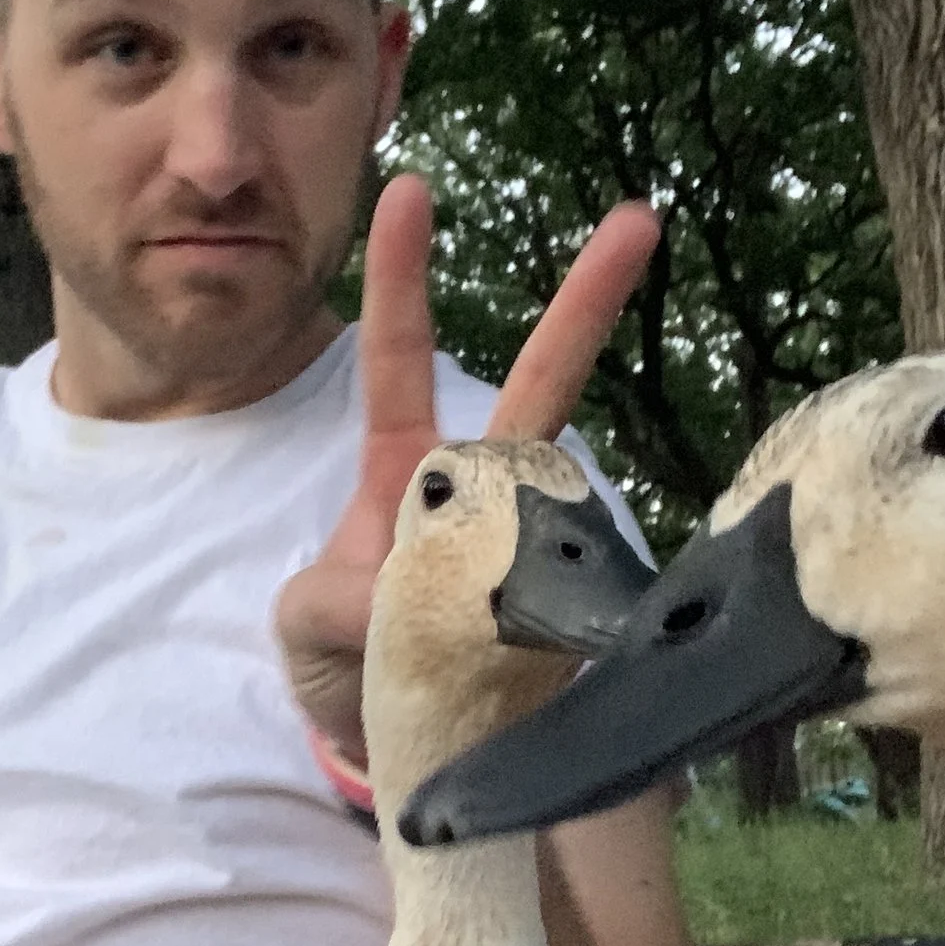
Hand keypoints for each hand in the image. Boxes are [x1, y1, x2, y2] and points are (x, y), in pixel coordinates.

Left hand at [273, 174, 661, 764]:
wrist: (403, 756)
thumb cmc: (349, 666)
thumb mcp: (306, 627)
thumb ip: (332, 603)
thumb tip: (398, 596)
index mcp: (408, 472)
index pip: (399, 360)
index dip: (402, 277)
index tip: (409, 188)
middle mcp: (486, 494)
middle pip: (540, 386)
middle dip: (585, 304)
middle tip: (637, 217)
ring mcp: (539, 546)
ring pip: (557, 510)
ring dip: (518, 572)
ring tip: (449, 657)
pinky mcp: (580, 615)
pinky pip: (575, 610)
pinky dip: (544, 646)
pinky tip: (515, 684)